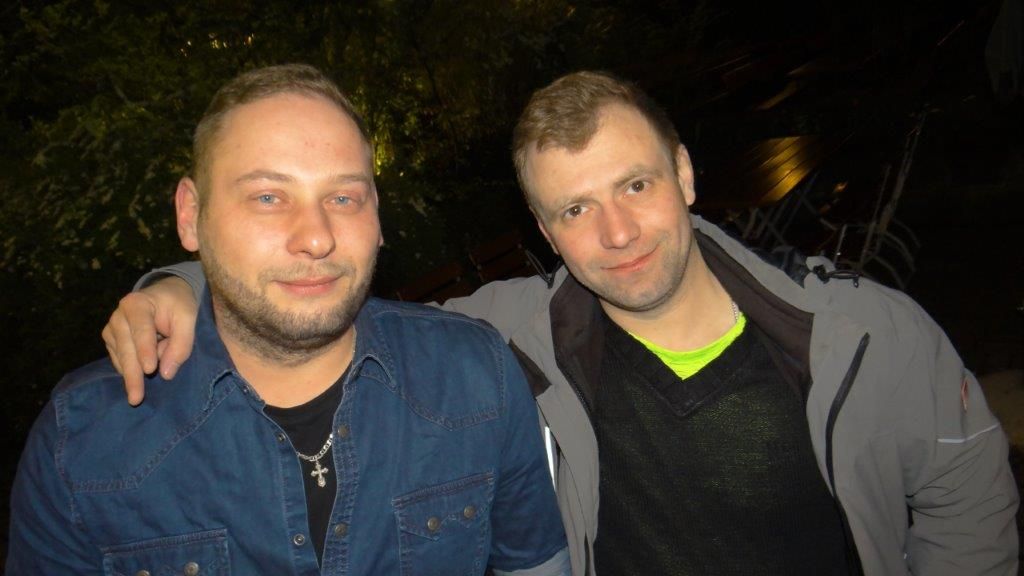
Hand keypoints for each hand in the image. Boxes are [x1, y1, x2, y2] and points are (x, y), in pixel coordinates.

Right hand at [101, 277, 197, 404]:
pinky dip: (130, 370)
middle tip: (136, 398)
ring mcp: (112, 329)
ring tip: (141, 391)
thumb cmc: (178, 304)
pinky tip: (139, 377)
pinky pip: (120, 361)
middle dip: (133, 375)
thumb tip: (166, 373)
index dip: (145, 351)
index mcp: (136, 304)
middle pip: (126, 349)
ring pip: (121, 359)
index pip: (141, 330)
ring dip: (134, 373)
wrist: (165, 294)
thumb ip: (181, 343)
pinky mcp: (112, 341)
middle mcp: (118, 316)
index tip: (150, 370)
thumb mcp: (188, 317)